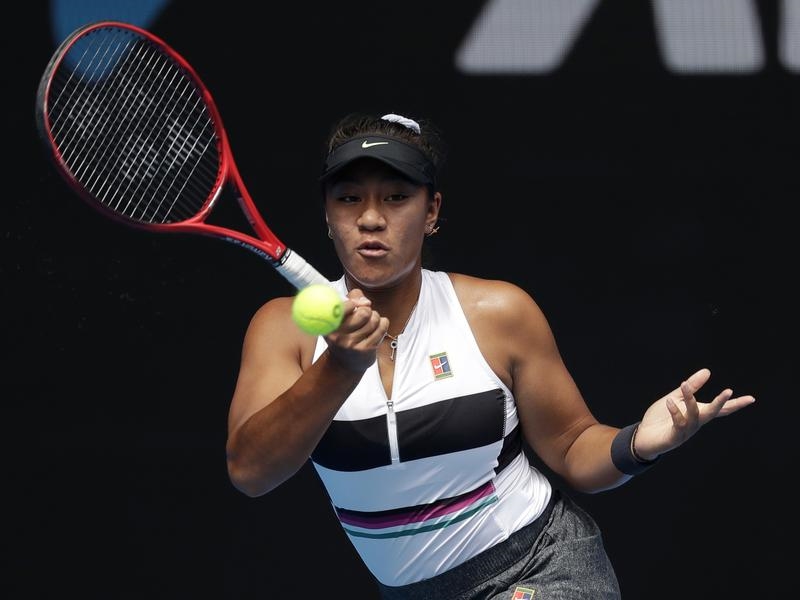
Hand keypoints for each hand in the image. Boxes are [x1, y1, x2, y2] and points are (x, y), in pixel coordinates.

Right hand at [322, 288, 387, 372]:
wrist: (345, 362)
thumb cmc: (344, 332)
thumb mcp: (341, 316)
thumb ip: (351, 299)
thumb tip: (366, 302)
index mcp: (328, 325)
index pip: (343, 306)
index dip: (353, 302)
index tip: (356, 305)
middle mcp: (337, 337)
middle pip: (364, 312)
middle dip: (367, 310)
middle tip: (364, 314)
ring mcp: (352, 345)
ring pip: (374, 319)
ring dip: (375, 317)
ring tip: (369, 322)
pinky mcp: (365, 350)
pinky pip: (382, 328)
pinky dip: (383, 323)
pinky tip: (376, 327)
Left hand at [633, 368, 754, 460]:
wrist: (643, 438)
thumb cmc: (660, 419)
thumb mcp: (676, 398)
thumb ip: (691, 386)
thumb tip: (708, 371)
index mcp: (698, 414)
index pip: (721, 409)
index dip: (735, 404)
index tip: (752, 398)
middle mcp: (696, 423)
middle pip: (713, 413)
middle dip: (721, 402)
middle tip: (728, 390)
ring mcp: (686, 431)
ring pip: (695, 415)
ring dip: (690, 399)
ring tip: (684, 384)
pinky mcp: (675, 437)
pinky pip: (679, 423)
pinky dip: (675, 411)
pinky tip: (669, 401)